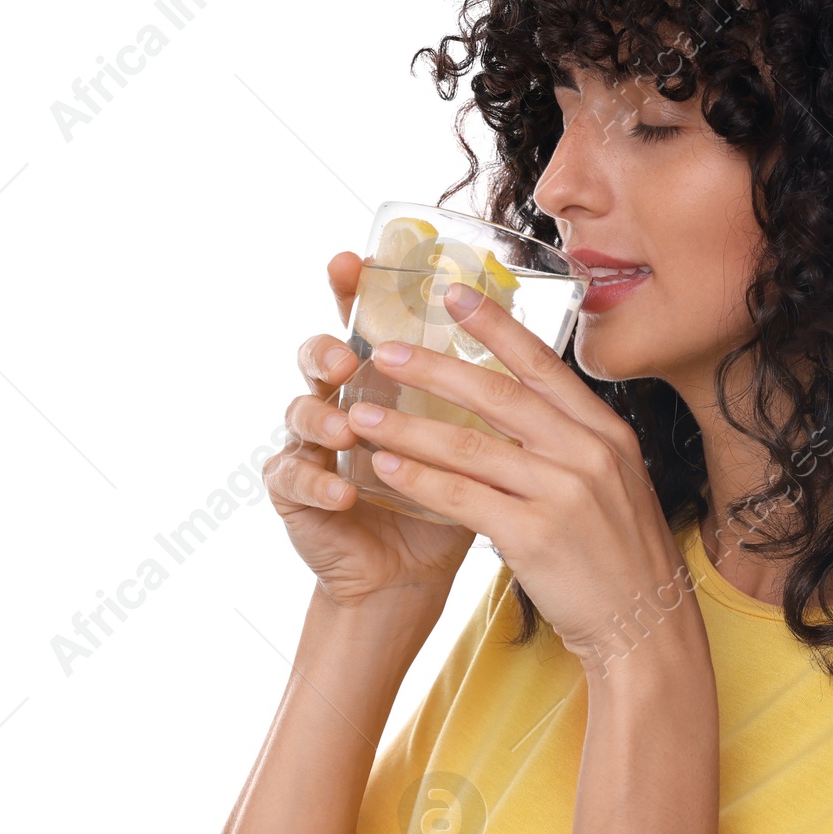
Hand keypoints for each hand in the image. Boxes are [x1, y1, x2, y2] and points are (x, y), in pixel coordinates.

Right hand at [264, 252, 476, 608]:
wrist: (413, 574)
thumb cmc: (449, 502)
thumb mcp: (477, 445)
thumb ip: (486, 398)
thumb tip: (538, 337)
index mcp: (381, 381)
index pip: (364, 325)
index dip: (354, 291)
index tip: (355, 259)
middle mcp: (340, 401)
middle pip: (317, 356)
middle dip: (326, 349)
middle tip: (345, 357)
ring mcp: (310, 444)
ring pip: (300, 412)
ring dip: (321, 417)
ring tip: (347, 429)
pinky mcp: (294, 491)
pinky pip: (294, 477)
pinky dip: (318, 481)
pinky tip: (344, 492)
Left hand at [347, 281, 705, 671]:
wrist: (646, 626)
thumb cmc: (621, 557)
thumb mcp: (614, 484)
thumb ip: (573, 444)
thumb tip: (522, 408)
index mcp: (606, 433)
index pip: (542, 366)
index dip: (495, 326)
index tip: (453, 294)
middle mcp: (587, 453)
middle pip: (497, 396)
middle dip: (433, 369)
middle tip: (383, 351)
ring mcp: (563, 494)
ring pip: (469, 446)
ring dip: (407, 428)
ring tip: (360, 414)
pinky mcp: (536, 537)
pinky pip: (463, 499)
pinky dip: (420, 482)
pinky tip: (385, 470)